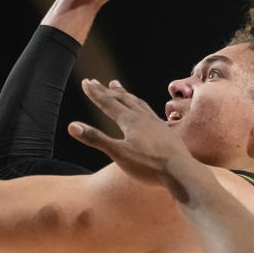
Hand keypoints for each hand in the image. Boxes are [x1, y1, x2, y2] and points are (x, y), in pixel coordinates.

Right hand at [70, 79, 196, 190]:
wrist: (181, 171)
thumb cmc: (149, 165)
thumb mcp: (118, 153)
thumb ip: (96, 139)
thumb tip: (72, 126)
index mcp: (130, 120)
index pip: (108, 103)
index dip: (95, 93)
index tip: (85, 82)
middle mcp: (143, 117)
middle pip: (121, 99)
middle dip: (106, 91)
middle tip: (95, 81)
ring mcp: (155, 122)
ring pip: (136, 102)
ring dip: (124, 93)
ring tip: (116, 86)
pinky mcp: (164, 130)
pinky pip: (148, 110)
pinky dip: (139, 104)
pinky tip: (141, 109)